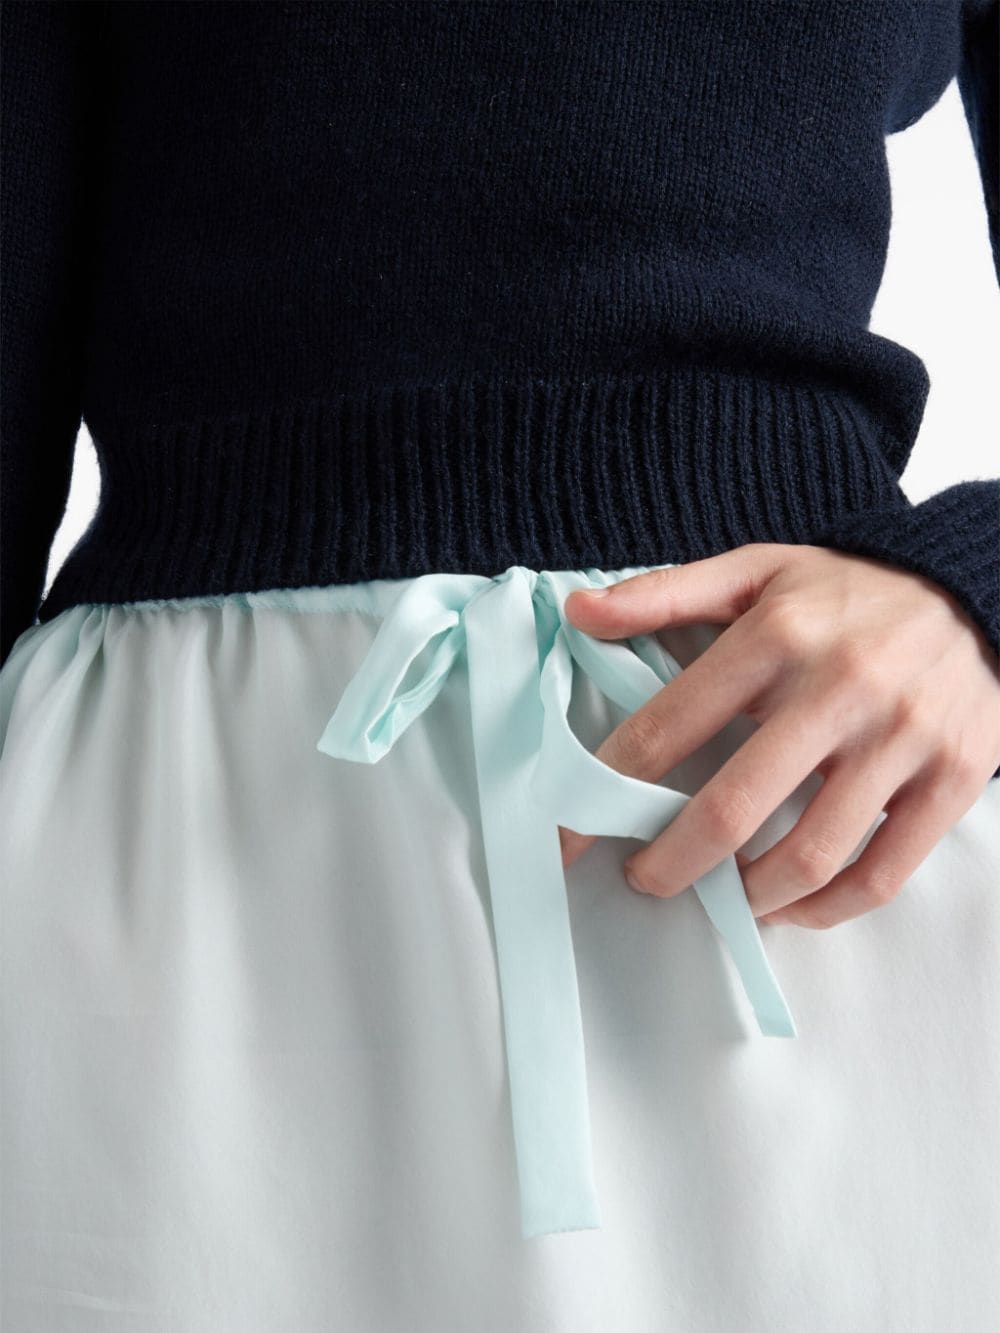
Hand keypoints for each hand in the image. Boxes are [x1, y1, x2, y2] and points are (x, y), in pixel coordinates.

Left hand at [558, 543, 999, 928]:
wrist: (974, 587)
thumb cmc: (849, 589)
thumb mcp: (757, 569)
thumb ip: (666, 593)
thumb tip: (579, 612)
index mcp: (777, 633)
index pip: (668, 726)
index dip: (605, 789)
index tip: (569, 833)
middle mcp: (840, 687)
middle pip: (732, 809)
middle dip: (669, 864)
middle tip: (642, 878)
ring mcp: (902, 738)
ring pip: (809, 855)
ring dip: (746, 895)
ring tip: (718, 892)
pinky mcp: (953, 778)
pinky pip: (881, 875)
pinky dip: (823, 909)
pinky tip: (787, 903)